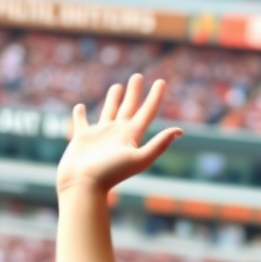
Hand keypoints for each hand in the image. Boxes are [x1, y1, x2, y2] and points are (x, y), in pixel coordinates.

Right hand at [56, 74, 182, 195]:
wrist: (84, 185)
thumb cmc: (111, 173)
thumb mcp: (139, 158)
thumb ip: (159, 145)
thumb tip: (180, 131)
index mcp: (132, 136)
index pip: (147, 112)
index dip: (155, 97)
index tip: (162, 81)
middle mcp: (118, 134)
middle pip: (129, 108)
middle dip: (134, 92)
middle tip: (138, 76)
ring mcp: (100, 135)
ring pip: (109, 111)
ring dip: (113, 98)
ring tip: (117, 86)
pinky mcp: (82, 137)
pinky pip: (81, 121)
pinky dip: (80, 114)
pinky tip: (80, 107)